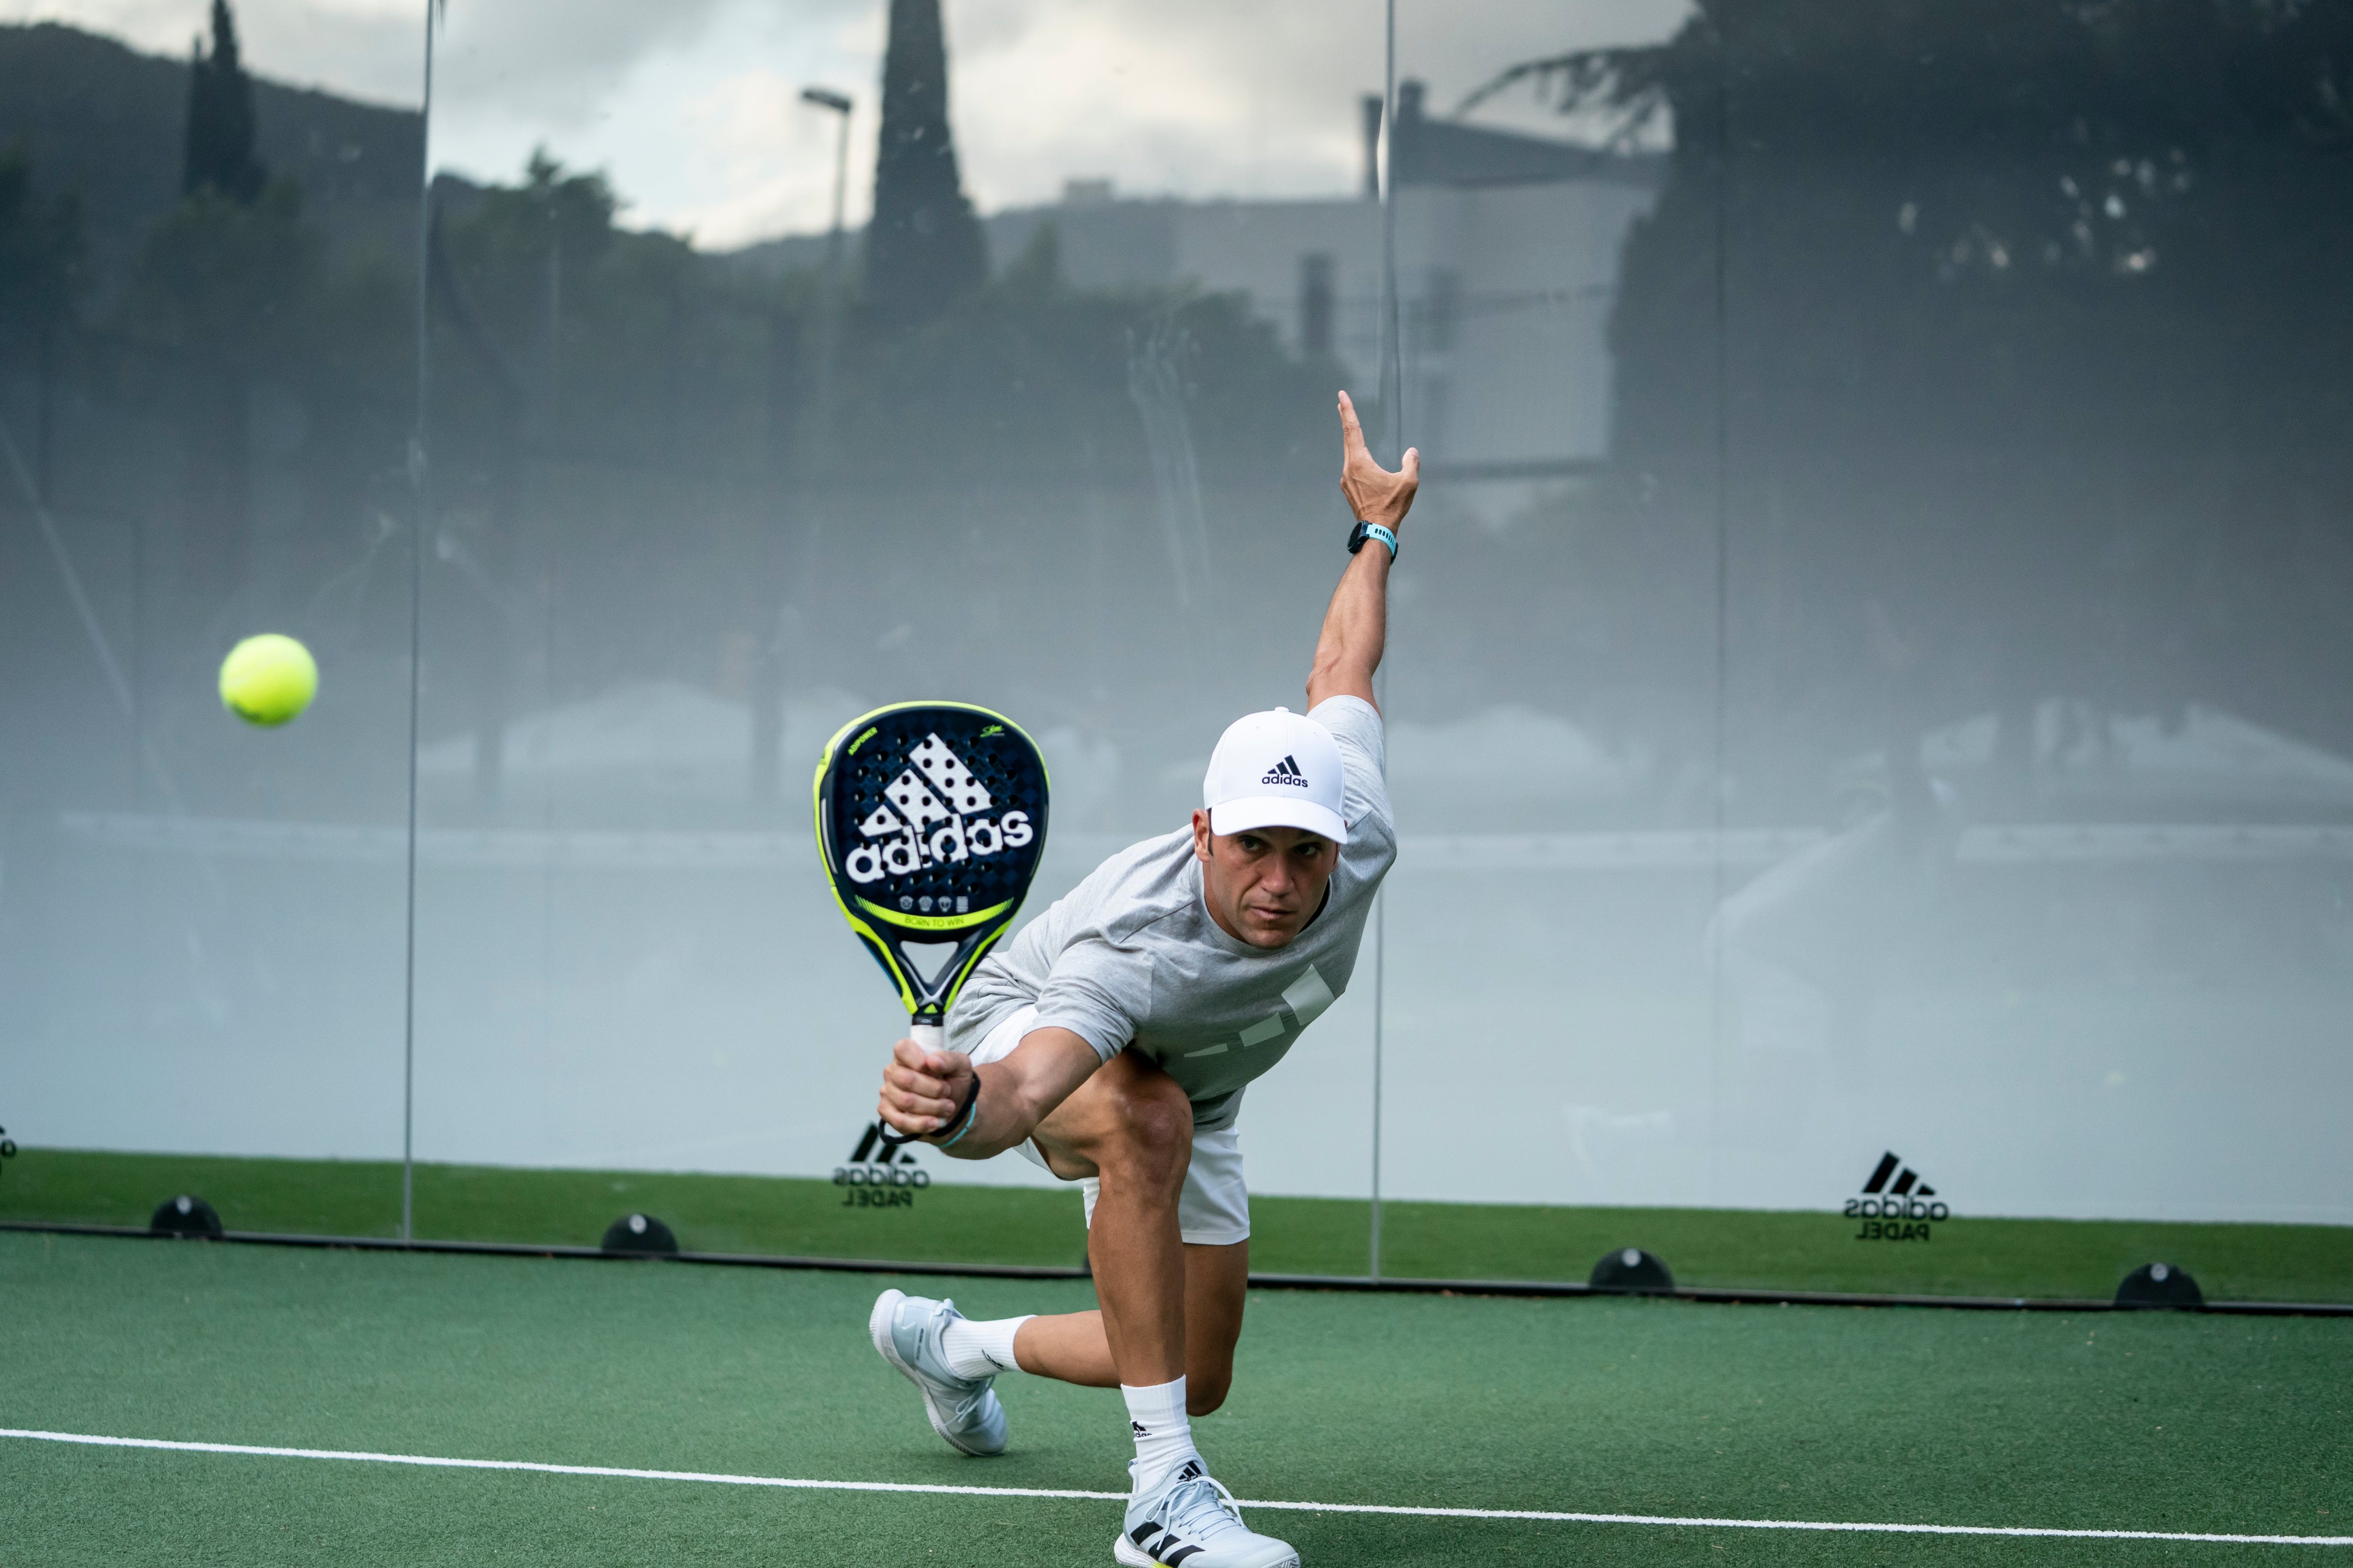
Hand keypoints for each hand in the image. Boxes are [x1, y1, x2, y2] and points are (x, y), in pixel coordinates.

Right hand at [879, 1036, 974, 1137]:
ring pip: (907, 1101)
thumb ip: (949, 1060)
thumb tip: (932, 1061)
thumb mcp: (961, 1066)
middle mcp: (893, 1071)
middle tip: (947, 1092)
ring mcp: (888, 1092)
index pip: (902, 1049)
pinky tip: (935, 1123)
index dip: (918, 1059)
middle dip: (934, 1089)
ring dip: (933, 1107)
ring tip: (948, 1108)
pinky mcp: (887, 1112)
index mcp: (907, 1054)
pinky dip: (921, 1124)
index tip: (935, 1070)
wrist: (954, 1108)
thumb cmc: (953, 1082)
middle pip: (906, 1079)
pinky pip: (899, 1120)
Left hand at [1337, 390, 1419, 531]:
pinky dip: (1355, 455)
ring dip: (1351, 438)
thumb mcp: (1408, 482)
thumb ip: (1411, 463)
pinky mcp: (1349, 489)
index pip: (1352, 430)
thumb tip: (1412, 452)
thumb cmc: (1391, 506)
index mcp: (1360, 462)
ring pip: (1349, 453)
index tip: (1341, 396)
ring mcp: (1346, 480)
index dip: (1348, 411)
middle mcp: (1349, 468)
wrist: (1377, 530)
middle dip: (1345, 419)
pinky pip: (1351, 466)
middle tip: (1341, 403)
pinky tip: (1361, 457)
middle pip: (1347, 438)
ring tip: (1351, 426)